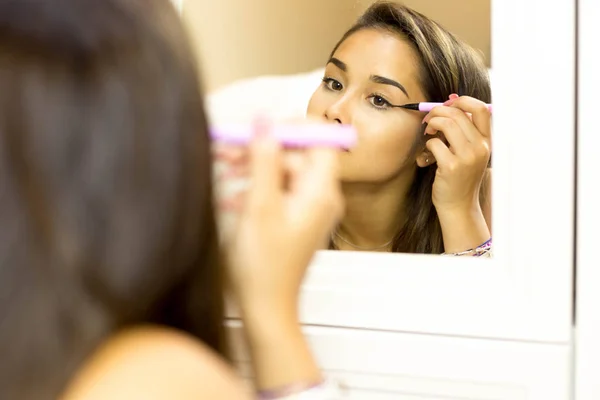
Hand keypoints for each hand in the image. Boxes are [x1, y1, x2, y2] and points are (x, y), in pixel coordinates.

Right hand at [224, 119, 343, 316]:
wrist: (265, 307)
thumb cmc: (265, 266)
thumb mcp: (260, 205)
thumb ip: (264, 159)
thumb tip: (265, 121)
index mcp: (321, 191)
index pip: (319, 138)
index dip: (290, 128)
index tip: (260, 129)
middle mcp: (321, 196)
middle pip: (295, 154)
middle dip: (261, 148)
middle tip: (228, 149)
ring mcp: (308, 207)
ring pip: (282, 170)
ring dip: (253, 166)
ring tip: (223, 168)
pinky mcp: (294, 217)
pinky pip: (277, 189)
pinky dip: (255, 186)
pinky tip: (231, 195)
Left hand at [423, 94, 490, 213]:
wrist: (458, 205)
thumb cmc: (460, 177)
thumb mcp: (470, 152)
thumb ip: (463, 130)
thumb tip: (451, 100)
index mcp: (487, 141)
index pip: (481, 109)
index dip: (462, 100)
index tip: (447, 103)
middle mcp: (480, 147)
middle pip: (458, 114)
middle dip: (438, 111)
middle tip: (428, 120)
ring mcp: (467, 157)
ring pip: (446, 124)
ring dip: (432, 124)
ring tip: (428, 132)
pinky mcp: (451, 166)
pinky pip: (435, 143)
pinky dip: (427, 145)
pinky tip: (428, 155)